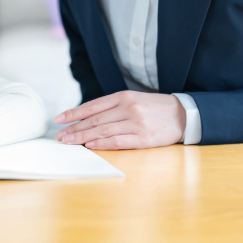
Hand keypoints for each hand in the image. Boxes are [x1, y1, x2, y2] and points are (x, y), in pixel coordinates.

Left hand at [55, 91, 185, 149]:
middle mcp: (128, 108)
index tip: (60, 119)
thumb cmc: (154, 108)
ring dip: (83, 137)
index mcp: (124, 97)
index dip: (74, 113)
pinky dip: (102, 144)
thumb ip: (113, 107)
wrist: (183, 115)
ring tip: (69, 142)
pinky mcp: (143, 138)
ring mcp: (136, 123)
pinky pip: (118, 141)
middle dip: (74, 128)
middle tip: (60, 136)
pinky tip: (89, 145)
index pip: (92, 106)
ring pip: (102, 130)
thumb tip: (88, 118)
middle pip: (94, 119)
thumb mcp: (134, 100)